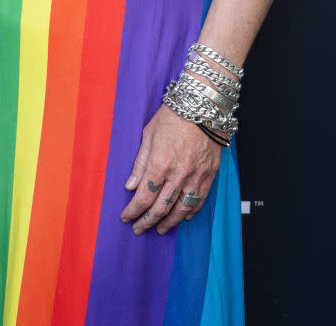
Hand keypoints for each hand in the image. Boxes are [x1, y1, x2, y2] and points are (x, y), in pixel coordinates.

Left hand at [120, 104, 221, 234]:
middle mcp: (178, 174)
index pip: (143, 197)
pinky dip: (190, 212)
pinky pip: (199, 200)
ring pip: (181, 209)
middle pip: (160, 208)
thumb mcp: (149, 134)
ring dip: (168, 222)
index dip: (133, 211)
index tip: (126, 218)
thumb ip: (140, 163)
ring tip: (159, 229)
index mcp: (159, 163)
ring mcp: (195, 176)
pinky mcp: (209, 175)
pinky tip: (182, 217)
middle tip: (139, 229)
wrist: (203, 106)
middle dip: (147, 221)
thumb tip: (130, 186)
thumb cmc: (173, 116)